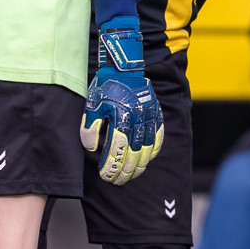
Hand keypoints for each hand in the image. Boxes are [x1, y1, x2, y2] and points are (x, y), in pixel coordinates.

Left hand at [82, 17, 163, 184]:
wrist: (124, 67)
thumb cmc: (105, 87)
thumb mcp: (92, 106)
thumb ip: (90, 129)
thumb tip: (93, 149)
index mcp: (122, 118)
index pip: (118, 150)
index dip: (112, 166)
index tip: (106, 176)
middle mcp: (139, 120)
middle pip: (134, 154)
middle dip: (125, 171)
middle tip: (117, 181)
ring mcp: (150, 117)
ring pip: (148, 149)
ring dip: (140, 165)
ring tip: (132, 175)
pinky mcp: (156, 113)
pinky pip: (158, 136)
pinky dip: (154, 151)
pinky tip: (147, 159)